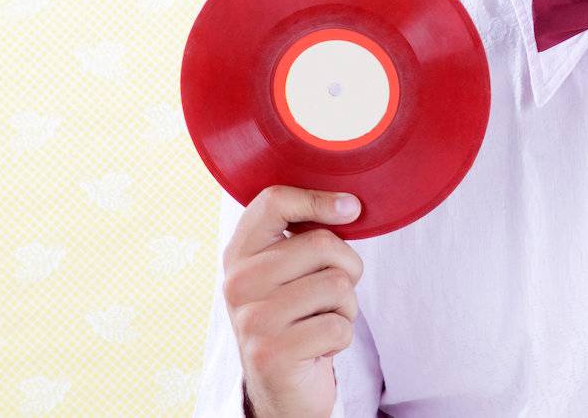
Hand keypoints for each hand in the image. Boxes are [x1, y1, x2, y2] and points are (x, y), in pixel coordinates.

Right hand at [223, 185, 365, 417]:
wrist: (282, 387)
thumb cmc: (297, 317)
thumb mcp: (291, 270)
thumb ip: (307, 234)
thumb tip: (349, 206)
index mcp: (240, 253)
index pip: (274, 201)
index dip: (319, 199)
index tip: (350, 209)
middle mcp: (237, 282)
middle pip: (322, 243)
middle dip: (347, 268)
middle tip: (329, 295)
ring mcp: (251, 319)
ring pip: (338, 285)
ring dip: (346, 307)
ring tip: (321, 321)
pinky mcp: (271, 354)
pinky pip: (339, 326)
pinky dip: (342, 337)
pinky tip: (318, 347)